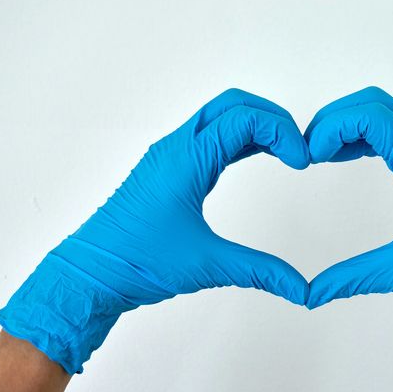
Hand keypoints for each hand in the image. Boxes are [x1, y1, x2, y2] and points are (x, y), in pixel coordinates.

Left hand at [0, 89, 309, 373]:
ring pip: (220, 115)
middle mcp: (177, 146)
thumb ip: (260, 272)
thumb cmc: (137, 262)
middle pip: (233, 103)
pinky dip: (238, 136)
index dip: (282, 132)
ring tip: (284, 150)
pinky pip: (209, 134)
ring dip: (255, 124)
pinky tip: (255, 155)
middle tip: (297, 147)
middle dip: (272, 117)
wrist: (90, 273)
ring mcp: (170, 153)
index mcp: (187, 159)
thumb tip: (301, 288)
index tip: (302, 161)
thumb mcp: (207, 265)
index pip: (245, 119)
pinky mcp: (168, 165)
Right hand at [304, 87, 392, 366]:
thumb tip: (311, 293)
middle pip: (375, 102)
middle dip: (336, 117)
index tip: (311, 156)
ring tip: (321, 153)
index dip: (333, 126)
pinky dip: (364, 135)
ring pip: (384, 111)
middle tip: (310, 148)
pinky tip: (346, 158)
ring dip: (349, 124)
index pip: (372, 115)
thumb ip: (354, 278)